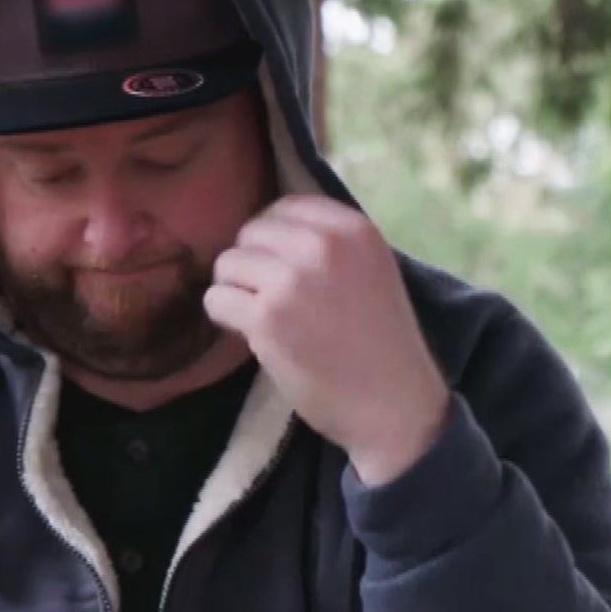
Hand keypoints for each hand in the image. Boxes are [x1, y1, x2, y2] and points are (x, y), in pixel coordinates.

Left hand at [204, 195, 450, 485]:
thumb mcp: (372, 271)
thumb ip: (331, 244)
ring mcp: (292, 281)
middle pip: (250, 232)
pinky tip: (249, 334)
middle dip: (251, 264)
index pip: (285, 206)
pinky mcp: (267, 319)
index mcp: (353, 229)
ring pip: (227, 264)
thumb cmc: (381, 343)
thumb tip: (269, 231)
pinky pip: (217, 299)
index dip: (272, 237)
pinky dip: (225, 317)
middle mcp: (323, 246)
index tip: (279, 266)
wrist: (394, 405)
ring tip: (259, 317)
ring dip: (234, 291)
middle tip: (266, 297)